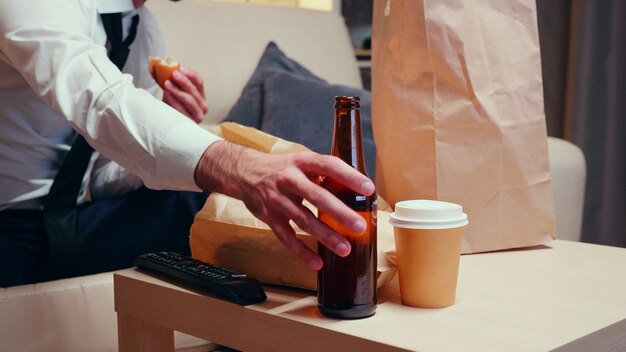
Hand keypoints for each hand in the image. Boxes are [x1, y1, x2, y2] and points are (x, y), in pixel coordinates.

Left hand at [162, 67, 208, 122]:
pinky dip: (173, 101)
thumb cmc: (172, 106)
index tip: (181, 68)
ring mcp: (198, 116)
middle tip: (173, 74)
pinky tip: (166, 94)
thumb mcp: (175, 92)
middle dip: (184, 81)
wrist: (168, 124)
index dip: (191, 75)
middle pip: (195, 91)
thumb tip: (168, 69)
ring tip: (167, 84)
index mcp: (201, 96)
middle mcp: (203, 106)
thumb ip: (175, 82)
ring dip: (177, 90)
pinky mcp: (191, 123)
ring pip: (190, 100)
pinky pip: (182, 110)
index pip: (199, 83)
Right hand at [194, 141, 375, 269]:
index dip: (349, 176)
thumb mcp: (301, 162)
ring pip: (303, 220)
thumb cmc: (282, 168)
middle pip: (317, 197)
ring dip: (325, 236)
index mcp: (301, 162)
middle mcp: (288, 179)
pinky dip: (302, 251)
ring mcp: (277, 199)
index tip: (368, 188)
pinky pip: (287, 237)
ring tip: (345, 248)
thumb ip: (323, 174)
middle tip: (359, 226)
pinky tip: (318, 262)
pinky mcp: (269, 217)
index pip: (328, 165)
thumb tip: (354, 188)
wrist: (244, 172)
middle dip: (339, 213)